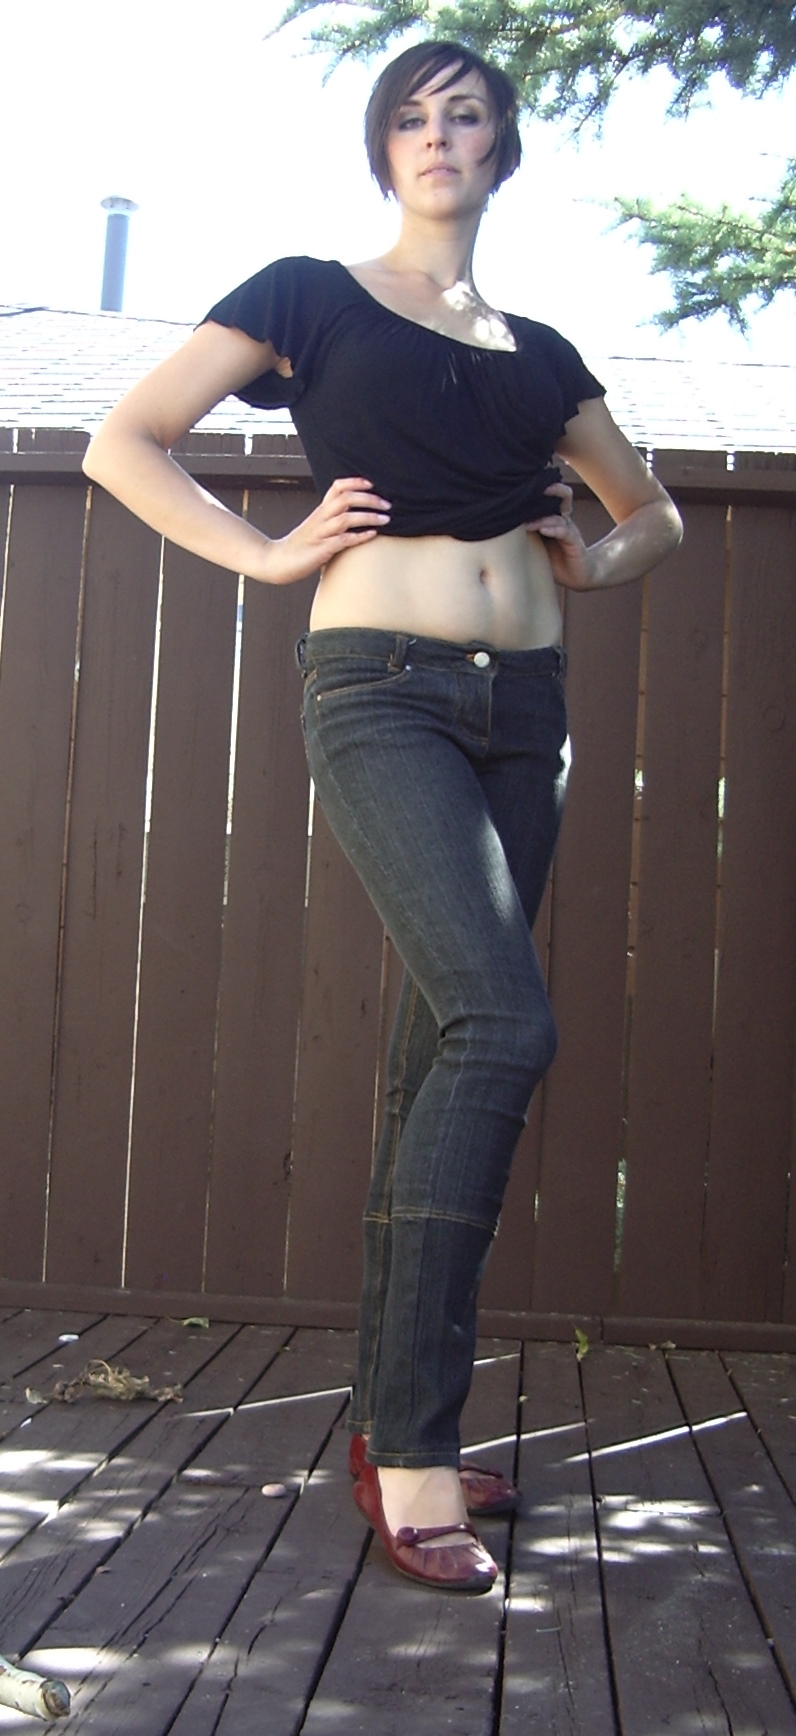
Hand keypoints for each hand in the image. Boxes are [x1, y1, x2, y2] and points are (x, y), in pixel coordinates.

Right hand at [256, 476, 390, 583]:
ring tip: (386, 519)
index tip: (372, 484)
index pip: (337, 487)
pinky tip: (372, 535)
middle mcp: (320, 518)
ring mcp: (320, 533)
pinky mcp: (321, 550)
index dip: (355, 482)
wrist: (277, 561)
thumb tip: (355, 517)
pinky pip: (343, 540)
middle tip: (387, 505)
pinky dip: (360, 536)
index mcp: (320, 511)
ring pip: (346, 517)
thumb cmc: (300, 546)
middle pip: (345, 498)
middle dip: (369, 499)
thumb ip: (333, 521)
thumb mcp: (317, 528)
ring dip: (368, 517)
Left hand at [525, 481, 595, 590]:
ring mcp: (569, 530)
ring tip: (527, 523)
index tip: (519, 485)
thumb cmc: (552, 560)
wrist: (576, 576)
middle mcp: (561, 519)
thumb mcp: (534, 545)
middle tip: (531, 488)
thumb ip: (521, 535)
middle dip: (550, 488)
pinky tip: (544, 530)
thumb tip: (495, 528)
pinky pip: (565, 532)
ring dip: (542, 518)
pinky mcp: (574, 542)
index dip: (537, 489)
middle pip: (562, 496)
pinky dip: (554, 529)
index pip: (547, 497)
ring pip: (558, 516)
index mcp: (551, 517)